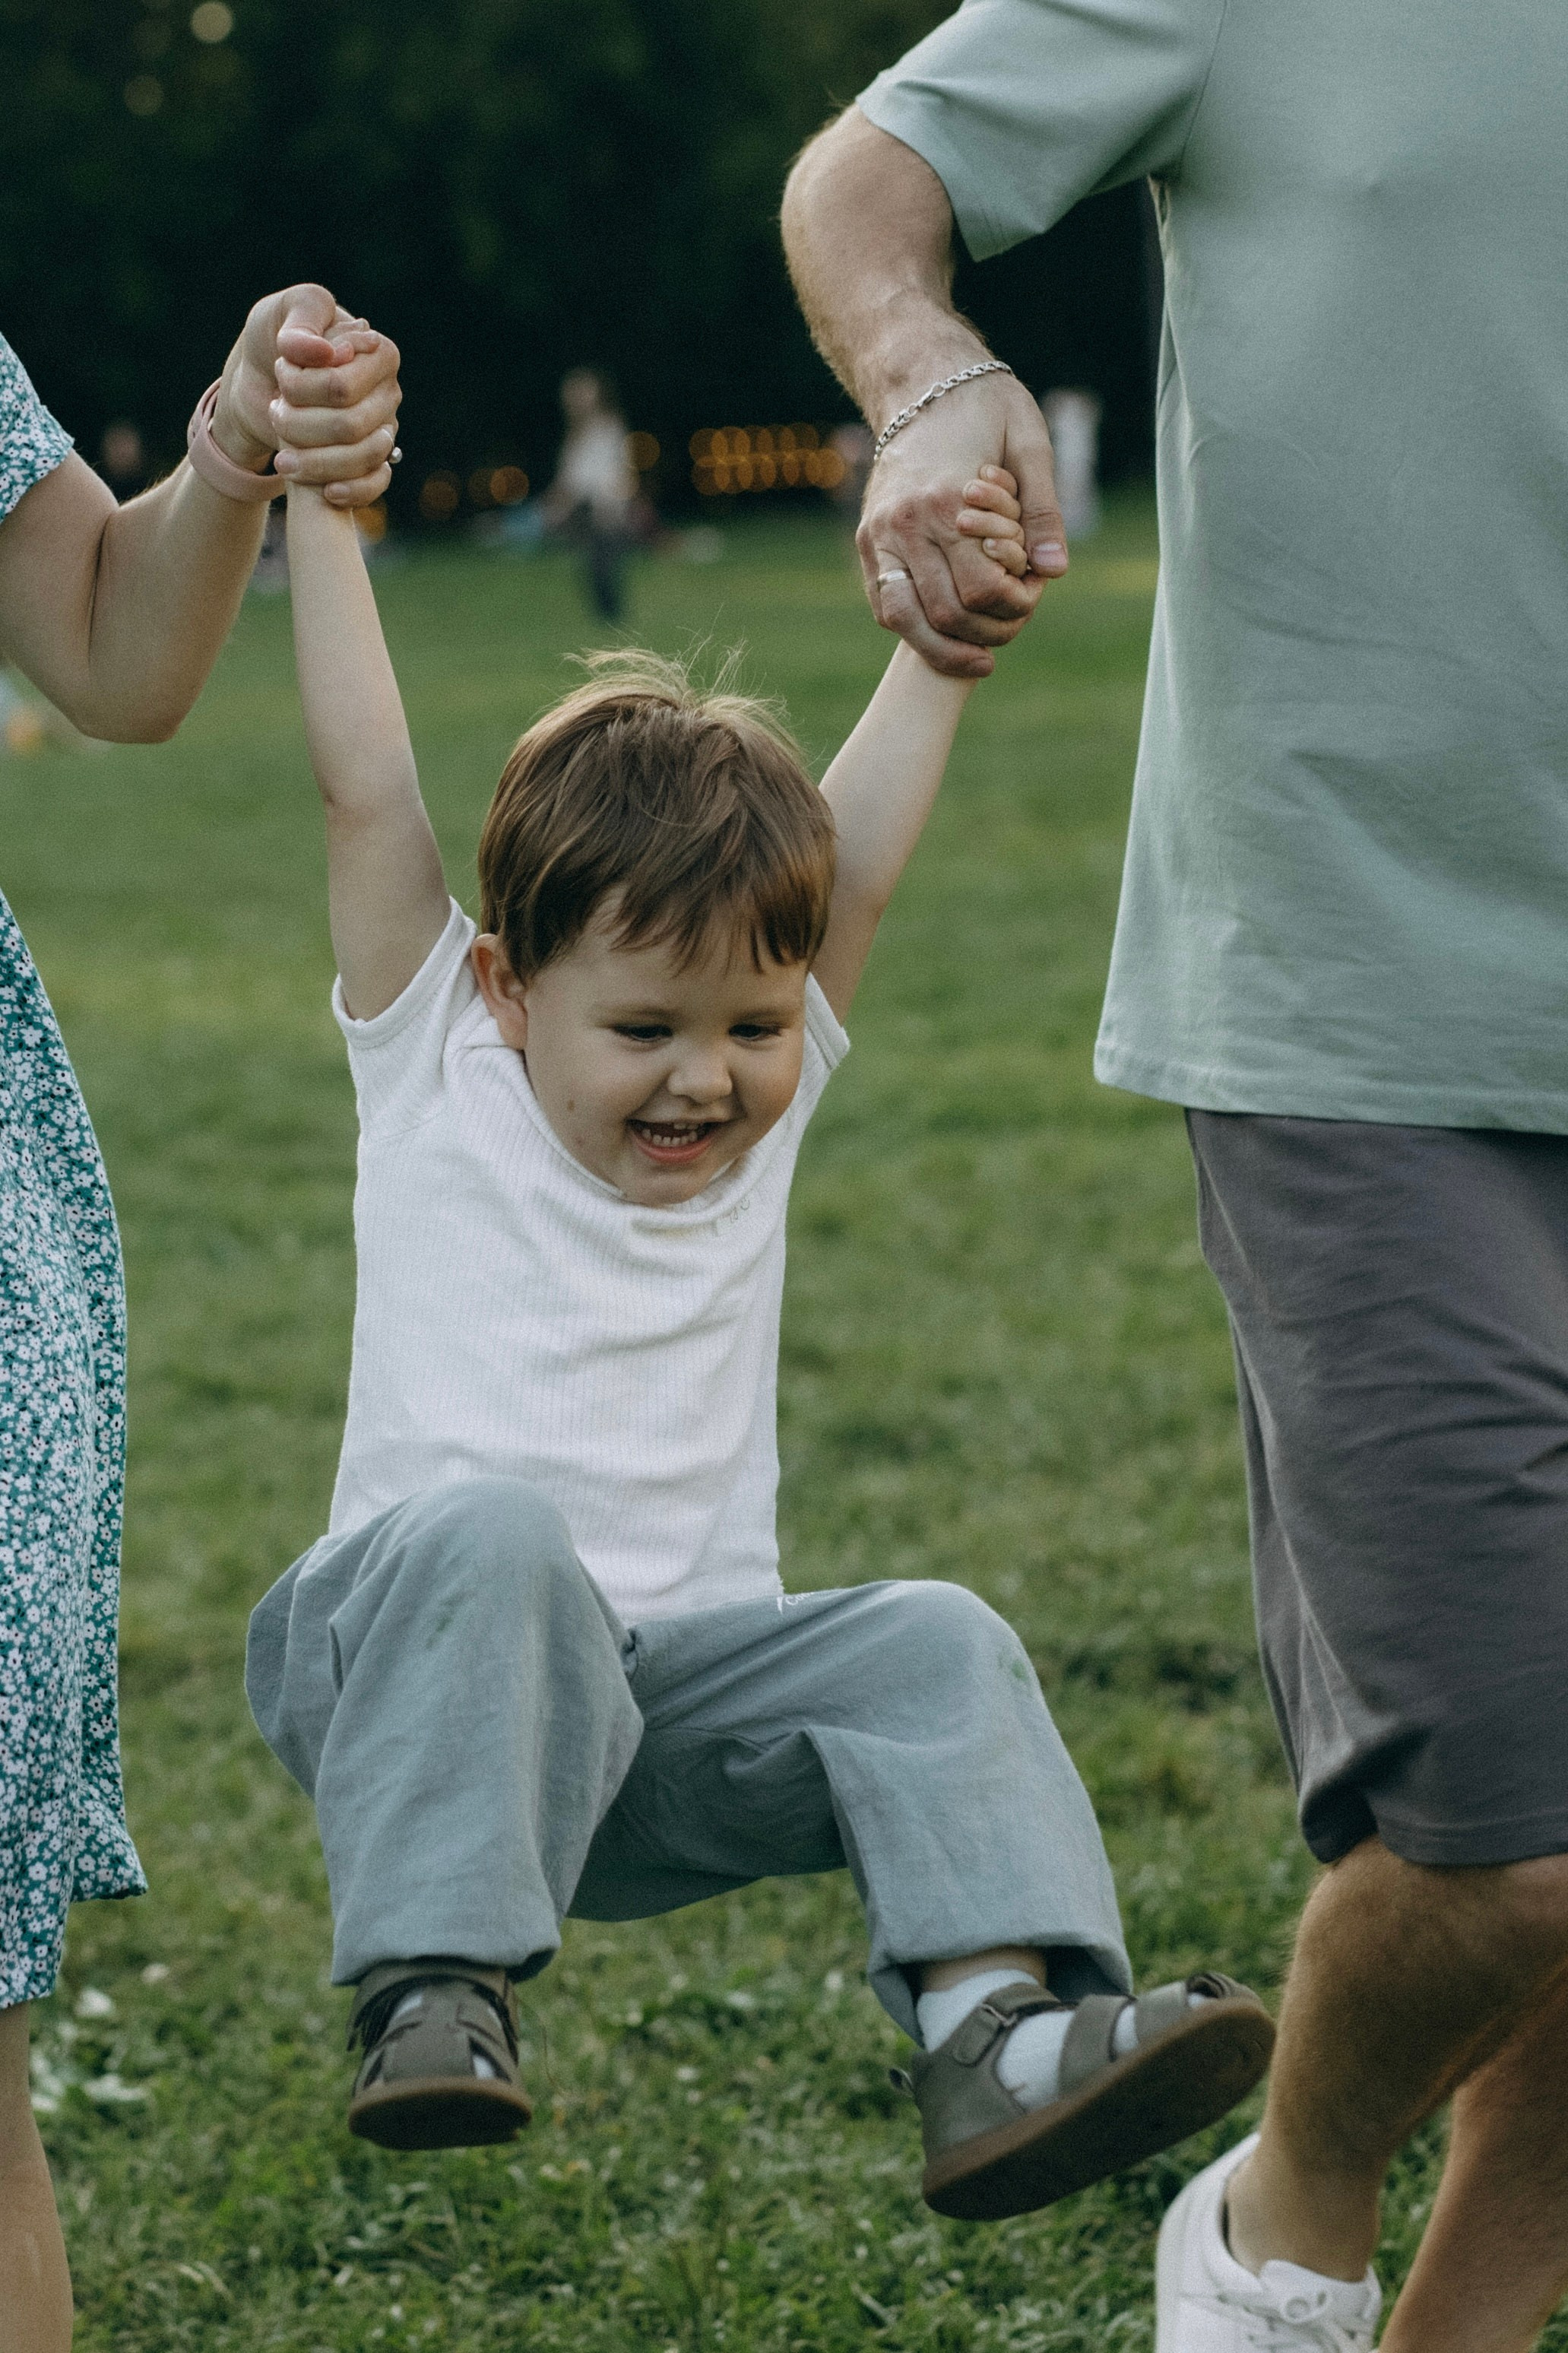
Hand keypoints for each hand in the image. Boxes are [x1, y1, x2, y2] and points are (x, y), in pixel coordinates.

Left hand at [210, 284, 401, 506]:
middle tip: (276, 409)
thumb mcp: (283, 311)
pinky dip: (352, 491)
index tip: (280, 370)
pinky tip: (326, 490)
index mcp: (378, 352)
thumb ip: (303, 322)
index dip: (303, 387)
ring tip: (282, 447)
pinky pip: (376, 484)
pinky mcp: (373, 459)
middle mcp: (387, 392)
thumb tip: (329, 355)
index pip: (341, 387)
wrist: (261, 376)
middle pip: (349, 426)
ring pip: (359, 458)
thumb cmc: (276, 334)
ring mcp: (383, 427)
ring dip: (313, 459)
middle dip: (300, 423)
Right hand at [858, 373, 1066, 678]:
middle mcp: (906, 523)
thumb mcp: (1031, 444)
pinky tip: (946, 634)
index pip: (982, 588)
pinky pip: (885, 606)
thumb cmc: (985, 407)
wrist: (919, 379)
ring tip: (980, 657)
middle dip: (989, 632)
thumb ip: (1043, 511)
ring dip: (947, 649)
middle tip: (1015, 626)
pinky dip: (916, 629)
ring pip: (907, 622)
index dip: (1015, 607)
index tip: (1033, 596)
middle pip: (947, 613)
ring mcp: (879, 534)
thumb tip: (1054, 571)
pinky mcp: (866, 540)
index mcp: (948, 500)